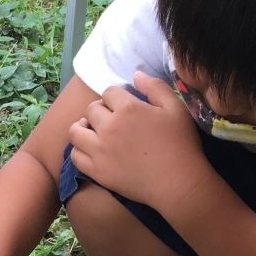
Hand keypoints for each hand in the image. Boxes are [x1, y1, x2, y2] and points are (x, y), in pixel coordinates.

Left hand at [67, 73, 207, 211]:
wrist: (177, 182)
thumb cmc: (180, 143)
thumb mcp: (175, 108)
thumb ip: (154, 87)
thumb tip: (135, 74)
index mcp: (128, 108)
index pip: (108, 92)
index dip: (115, 97)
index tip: (122, 106)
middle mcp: (109, 127)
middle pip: (90, 110)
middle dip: (99, 111)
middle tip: (110, 120)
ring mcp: (99, 150)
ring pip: (75, 131)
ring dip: (82, 128)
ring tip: (93, 132)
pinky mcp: (96, 170)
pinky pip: (75, 156)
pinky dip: (79, 150)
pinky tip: (91, 150)